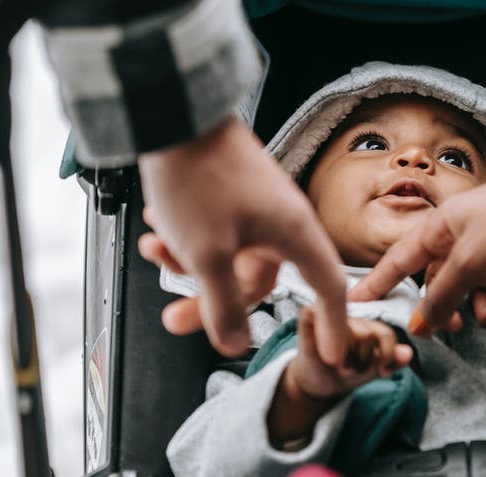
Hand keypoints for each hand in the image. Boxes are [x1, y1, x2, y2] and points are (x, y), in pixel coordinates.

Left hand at [137, 116, 347, 363]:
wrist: (173, 112)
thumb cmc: (198, 176)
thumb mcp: (207, 255)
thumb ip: (222, 306)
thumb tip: (235, 343)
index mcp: (294, 234)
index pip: (328, 289)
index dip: (332, 326)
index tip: (331, 355)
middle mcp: (282, 220)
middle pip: (256, 281)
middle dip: (211, 301)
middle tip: (175, 319)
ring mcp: (256, 205)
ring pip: (227, 256)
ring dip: (187, 263)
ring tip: (153, 250)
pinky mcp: (230, 192)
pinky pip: (214, 231)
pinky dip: (185, 236)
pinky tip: (156, 227)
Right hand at [287, 308, 412, 399]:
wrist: (316, 384)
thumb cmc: (345, 373)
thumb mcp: (373, 370)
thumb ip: (392, 361)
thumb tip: (408, 353)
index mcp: (367, 325)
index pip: (385, 333)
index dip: (386, 355)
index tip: (381, 372)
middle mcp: (349, 317)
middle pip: (368, 335)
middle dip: (363, 361)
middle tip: (352, 371)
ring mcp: (327, 317)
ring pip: (348, 333)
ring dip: (346, 359)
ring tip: (338, 367)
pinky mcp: (307, 320)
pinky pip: (313, 315)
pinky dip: (321, 336)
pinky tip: (324, 353)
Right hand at [349, 147, 485, 334]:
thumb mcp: (471, 261)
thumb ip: (443, 296)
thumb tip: (420, 324)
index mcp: (444, 227)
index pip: (401, 259)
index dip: (379, 282)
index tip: (358, 302)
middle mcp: (469, 235)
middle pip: (445, 282)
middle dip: (449, 308)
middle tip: (455, 330)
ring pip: (483, 290)